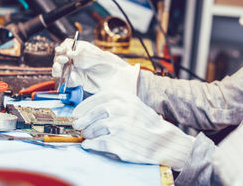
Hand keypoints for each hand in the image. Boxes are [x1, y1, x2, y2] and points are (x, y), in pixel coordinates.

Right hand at [52, 39, 139, 94]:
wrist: (114, 79)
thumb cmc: (108, 64)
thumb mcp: (96, 57)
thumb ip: (82, 55)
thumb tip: (69, 53)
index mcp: (79, 49)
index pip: (66, 46)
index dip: (62, 48)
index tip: (63, 51)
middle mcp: (74, 59)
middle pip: (59, 57)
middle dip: (58, 58)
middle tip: (63, 60)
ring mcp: (73, 70)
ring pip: (59, 69)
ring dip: (56, 68)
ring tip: (59, 68)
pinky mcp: (75, 81)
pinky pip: (66, 80)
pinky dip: (65, 79)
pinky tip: (70, 77)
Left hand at [72, 89, 194, 170]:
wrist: (164, 141)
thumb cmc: (148, 124)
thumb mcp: (135, 105)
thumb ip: (117, 103)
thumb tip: (92, 110)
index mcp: (124, 98)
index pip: (98, 99)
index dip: (85, 106)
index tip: (78, 112)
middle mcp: (120, 109)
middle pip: (93, 114)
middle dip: (83, 121)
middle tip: (78, 125)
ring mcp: (117, 126)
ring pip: (93, 129)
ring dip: (87, 133)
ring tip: (87, 136)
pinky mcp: (117, 142)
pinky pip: (96, 143)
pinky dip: (90, 144)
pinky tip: (89, 145)